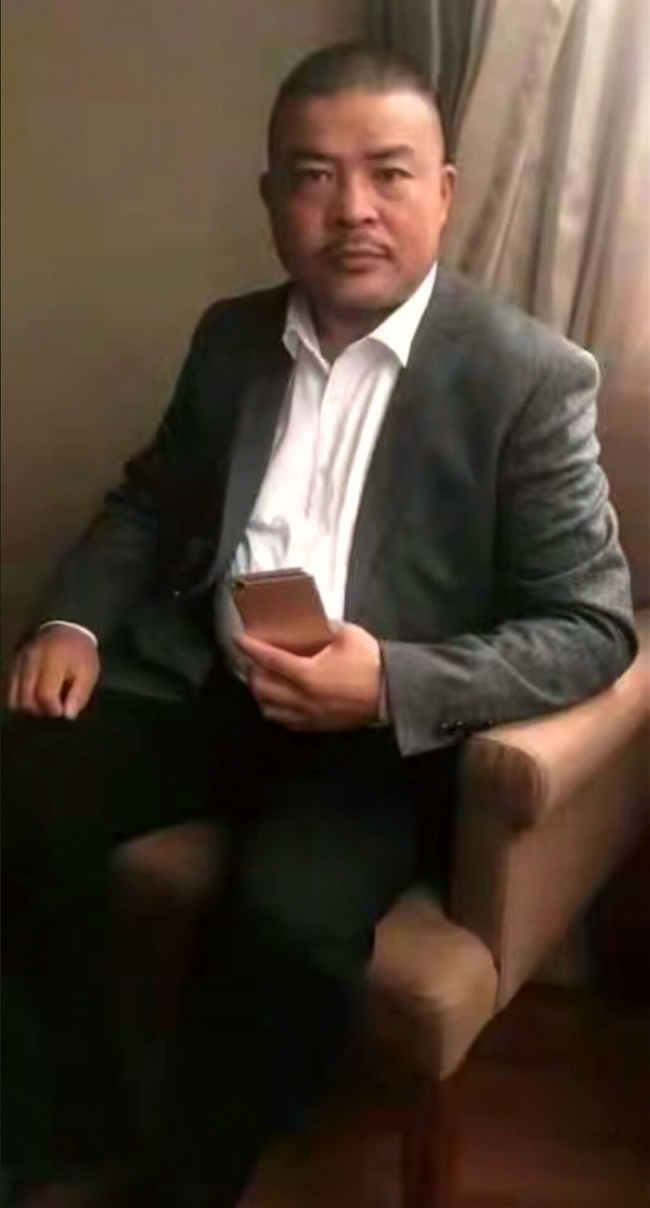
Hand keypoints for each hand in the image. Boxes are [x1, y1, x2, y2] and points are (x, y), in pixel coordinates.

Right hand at [7, 626, 100, 719]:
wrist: (65, 629)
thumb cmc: (80, 654)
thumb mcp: (88, 672)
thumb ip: (79, 694)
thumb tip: (67, 715)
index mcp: (53, 661)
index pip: (44, 695)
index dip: (53, 709)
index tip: (62, 711)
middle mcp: (31, 661)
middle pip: (26, 699)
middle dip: (40, 711)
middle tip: (53, 709)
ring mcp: (18, 662)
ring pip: (14, 697)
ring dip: (28, 708)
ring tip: (43, 705)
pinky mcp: (12, 664)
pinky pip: (9, 689)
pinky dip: (18, 699)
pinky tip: (32, 699)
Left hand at [235, 622, 381, 730]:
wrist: (392, 693)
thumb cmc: (370, 662)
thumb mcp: (347, 634)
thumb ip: (324, 627)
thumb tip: (309, 622)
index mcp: (308, 674)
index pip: (269, 660)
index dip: (250, 648)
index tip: (238, 639)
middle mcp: (302, 698)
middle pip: (262, 688)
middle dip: (252, 672)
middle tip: (254, 660)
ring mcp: (308, 715)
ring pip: (269, 709)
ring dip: (261, 694)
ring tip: (263, 681)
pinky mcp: (316, 726)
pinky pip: (285, 722)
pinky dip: (276, 710)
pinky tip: (279, 700)